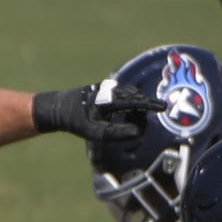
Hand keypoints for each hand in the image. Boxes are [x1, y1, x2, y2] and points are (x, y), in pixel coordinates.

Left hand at [32, 80, 164, 141]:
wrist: (57, 108)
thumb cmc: (74, 121)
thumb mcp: (93, 131)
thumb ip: (114, 132)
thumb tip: (136, 132)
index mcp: (108, 99)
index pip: (134, 101)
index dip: (150, 104)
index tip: (163, 108)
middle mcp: (109, 90)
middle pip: (134, 96)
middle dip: (144, 106)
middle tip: (151, 115)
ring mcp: (107, 88)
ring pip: (129, 94)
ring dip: (136, 104)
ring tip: (138, 116)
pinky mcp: (104, 90)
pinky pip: (122, 94)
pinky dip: (128, 102)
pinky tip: (128, 112)